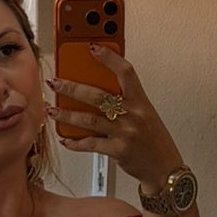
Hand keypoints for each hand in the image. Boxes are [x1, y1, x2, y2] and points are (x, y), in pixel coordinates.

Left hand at [46, 44, 182, 191]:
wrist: (164, 169)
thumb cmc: (153, 139)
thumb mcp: (145, 114)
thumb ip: (125, 102)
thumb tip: (96, 90)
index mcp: (141, 101)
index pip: (126, 72)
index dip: (109, 58)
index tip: (92, 47)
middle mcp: (133, 115)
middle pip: (97, 96)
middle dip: (72, 88)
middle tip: (55, 82)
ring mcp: (125, 133)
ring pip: (89, 119)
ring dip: (66, 114)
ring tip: (52, 109)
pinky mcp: (118, 151)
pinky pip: (91, 144)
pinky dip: (75, 142)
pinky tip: (65, 140)